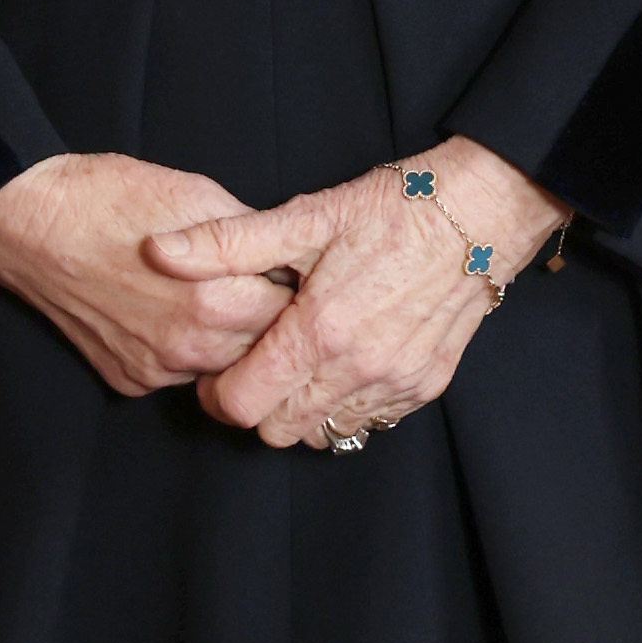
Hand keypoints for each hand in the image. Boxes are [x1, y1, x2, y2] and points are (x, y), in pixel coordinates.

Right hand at [0, 150, 290, 397]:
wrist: (27, 220)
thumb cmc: (106, 197)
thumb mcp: (197, 194)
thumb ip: (250, 235)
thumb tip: (285, 254)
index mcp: (215, 302)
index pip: (290, 316)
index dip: (293, 291)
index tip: (289, 275)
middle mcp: (187, 349)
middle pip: (261, 351)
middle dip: (265, 321)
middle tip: (253, 286)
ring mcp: (153, 370)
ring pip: (219, 367)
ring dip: (226, 340)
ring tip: (210, 296)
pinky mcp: (125, 379)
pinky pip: (176, 374)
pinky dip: (183, 350)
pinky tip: (166, 312)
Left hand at [146, 135, 569, 449]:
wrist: (482, 213)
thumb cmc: (393, 208)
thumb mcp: (305, 216)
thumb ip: (228, 243)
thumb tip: (159, 251)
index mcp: (318, 330)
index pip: (243, 404)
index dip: (218, 393)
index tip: (218, 370)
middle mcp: (357, 368)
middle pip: (276, 431)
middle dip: (256, 406)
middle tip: (256, 365)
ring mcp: (394, 383)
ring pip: (323, 434)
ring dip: (301, 410)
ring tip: (299, 364)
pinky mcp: (424, 386)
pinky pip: (368, 423)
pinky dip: (345, 406)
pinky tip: (342, 365)